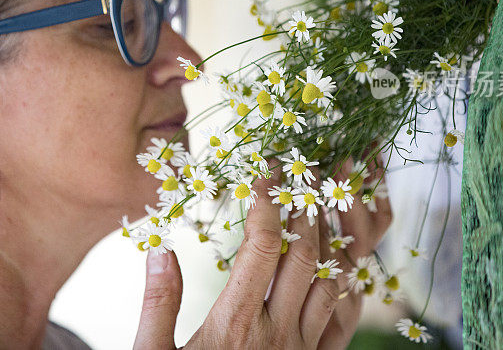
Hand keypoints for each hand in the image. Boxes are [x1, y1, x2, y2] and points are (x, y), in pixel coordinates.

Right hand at [133, 143, 390, 349]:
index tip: (261, 171)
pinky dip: (344, 283)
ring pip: (330, 280)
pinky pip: (343, 318)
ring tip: (320, 202)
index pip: (263, 246)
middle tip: (300, 170)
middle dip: (304, 204)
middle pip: (304, 253)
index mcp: (235, 324)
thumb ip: (158, 303)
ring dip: (329, 237)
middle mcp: (278, 333)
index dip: (266, 201)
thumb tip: (161, 249)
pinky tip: (338, 261)